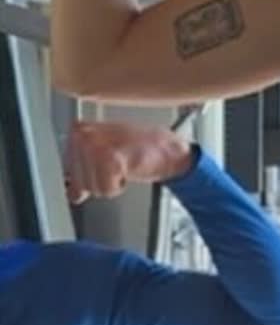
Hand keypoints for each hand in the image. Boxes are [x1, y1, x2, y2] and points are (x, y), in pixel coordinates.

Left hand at [64, 122, 191, 205]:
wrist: (167, 151)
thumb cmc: (141, 150)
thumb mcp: (105, 158)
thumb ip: (85, 172)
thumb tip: (73, 193)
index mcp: (79, 130)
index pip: (67, 170)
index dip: (86, 178)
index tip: (102, 169)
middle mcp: (83, 135)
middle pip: (79, 181)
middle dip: (97, 182)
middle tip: (115, 167)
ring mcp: (94, 145)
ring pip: (91, 187)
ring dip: (109, 184)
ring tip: (122, 168)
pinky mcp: (109, 158)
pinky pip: (105, 189)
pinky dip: (117, 187)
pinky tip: (126, 171)